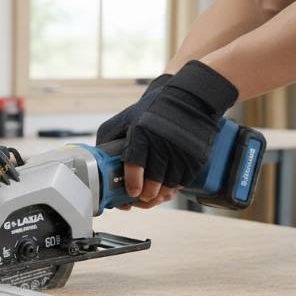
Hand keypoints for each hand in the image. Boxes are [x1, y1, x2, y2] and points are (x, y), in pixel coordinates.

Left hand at [97, 61, 238, 208]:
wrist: (188, 99)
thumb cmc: (152, 112)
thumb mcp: (124, 120)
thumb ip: (108, 142)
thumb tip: (100, 168)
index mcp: (141, 132)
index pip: (134, 165)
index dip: (132, 184)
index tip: (132, 192)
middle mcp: (162, 142)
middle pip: (153, 182)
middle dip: (145, 195)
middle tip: (142, 197)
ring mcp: (181, 151)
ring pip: (168, 187)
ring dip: (160, 195)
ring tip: (154, 194)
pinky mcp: (195, 158)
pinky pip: (182, 183)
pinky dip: (174, 188)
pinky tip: (167, 183)